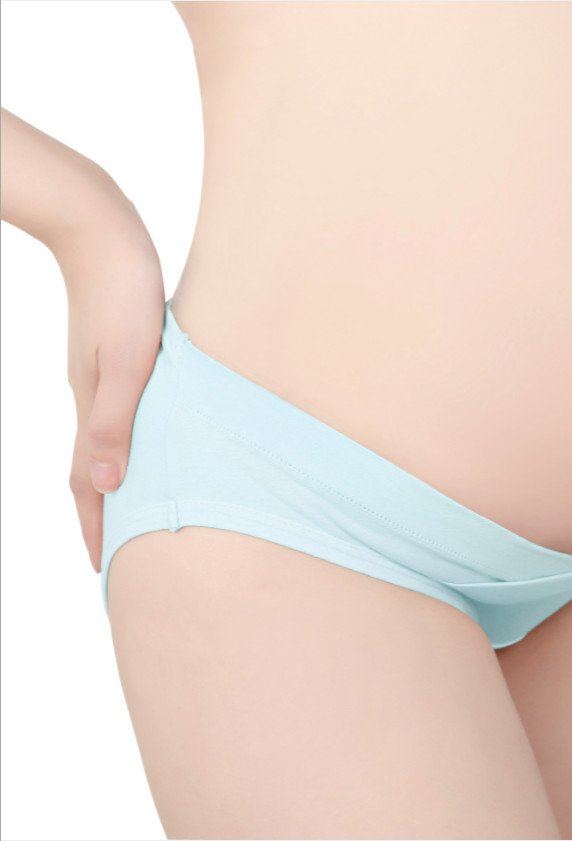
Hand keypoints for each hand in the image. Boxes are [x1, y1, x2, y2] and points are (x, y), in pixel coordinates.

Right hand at [59, 194, 164, 571]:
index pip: (88, 482)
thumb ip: (115, 422)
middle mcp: (90, 397)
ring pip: (102, 443)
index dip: (97, 526)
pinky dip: (121, 441)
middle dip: (102, 514)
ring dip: (111, 480)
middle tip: (117, 552)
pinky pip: (115, 414)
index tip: (103, 568)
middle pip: (89, 469)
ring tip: (128, 508)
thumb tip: (105, 487)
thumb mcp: (129, 360)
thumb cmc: (123, 292)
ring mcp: (97, 376)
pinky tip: (139, 440)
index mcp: (93, 404)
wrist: (100, 230)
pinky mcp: (112, 356)